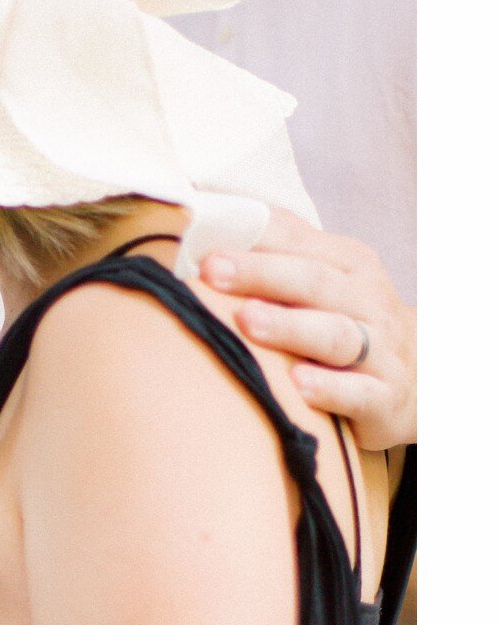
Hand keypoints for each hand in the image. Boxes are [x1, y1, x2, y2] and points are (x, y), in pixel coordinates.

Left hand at [200, 209, 415, 450]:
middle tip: (212, 270)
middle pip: (313, 282)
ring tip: (247, 321)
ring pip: (335, 334)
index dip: (252, 240)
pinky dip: (329, 388)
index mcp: (348, 265)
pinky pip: (358, 392)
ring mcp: (381, 349)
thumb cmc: (350, 325)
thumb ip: (279, 259)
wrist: (424, 379)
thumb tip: (206, 227)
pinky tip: (297, 385)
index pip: (298, 242)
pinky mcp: (385, 397)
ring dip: (290, 327)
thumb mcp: (326, 285)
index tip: (200, 240)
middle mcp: (367, 301)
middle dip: (260, 274)